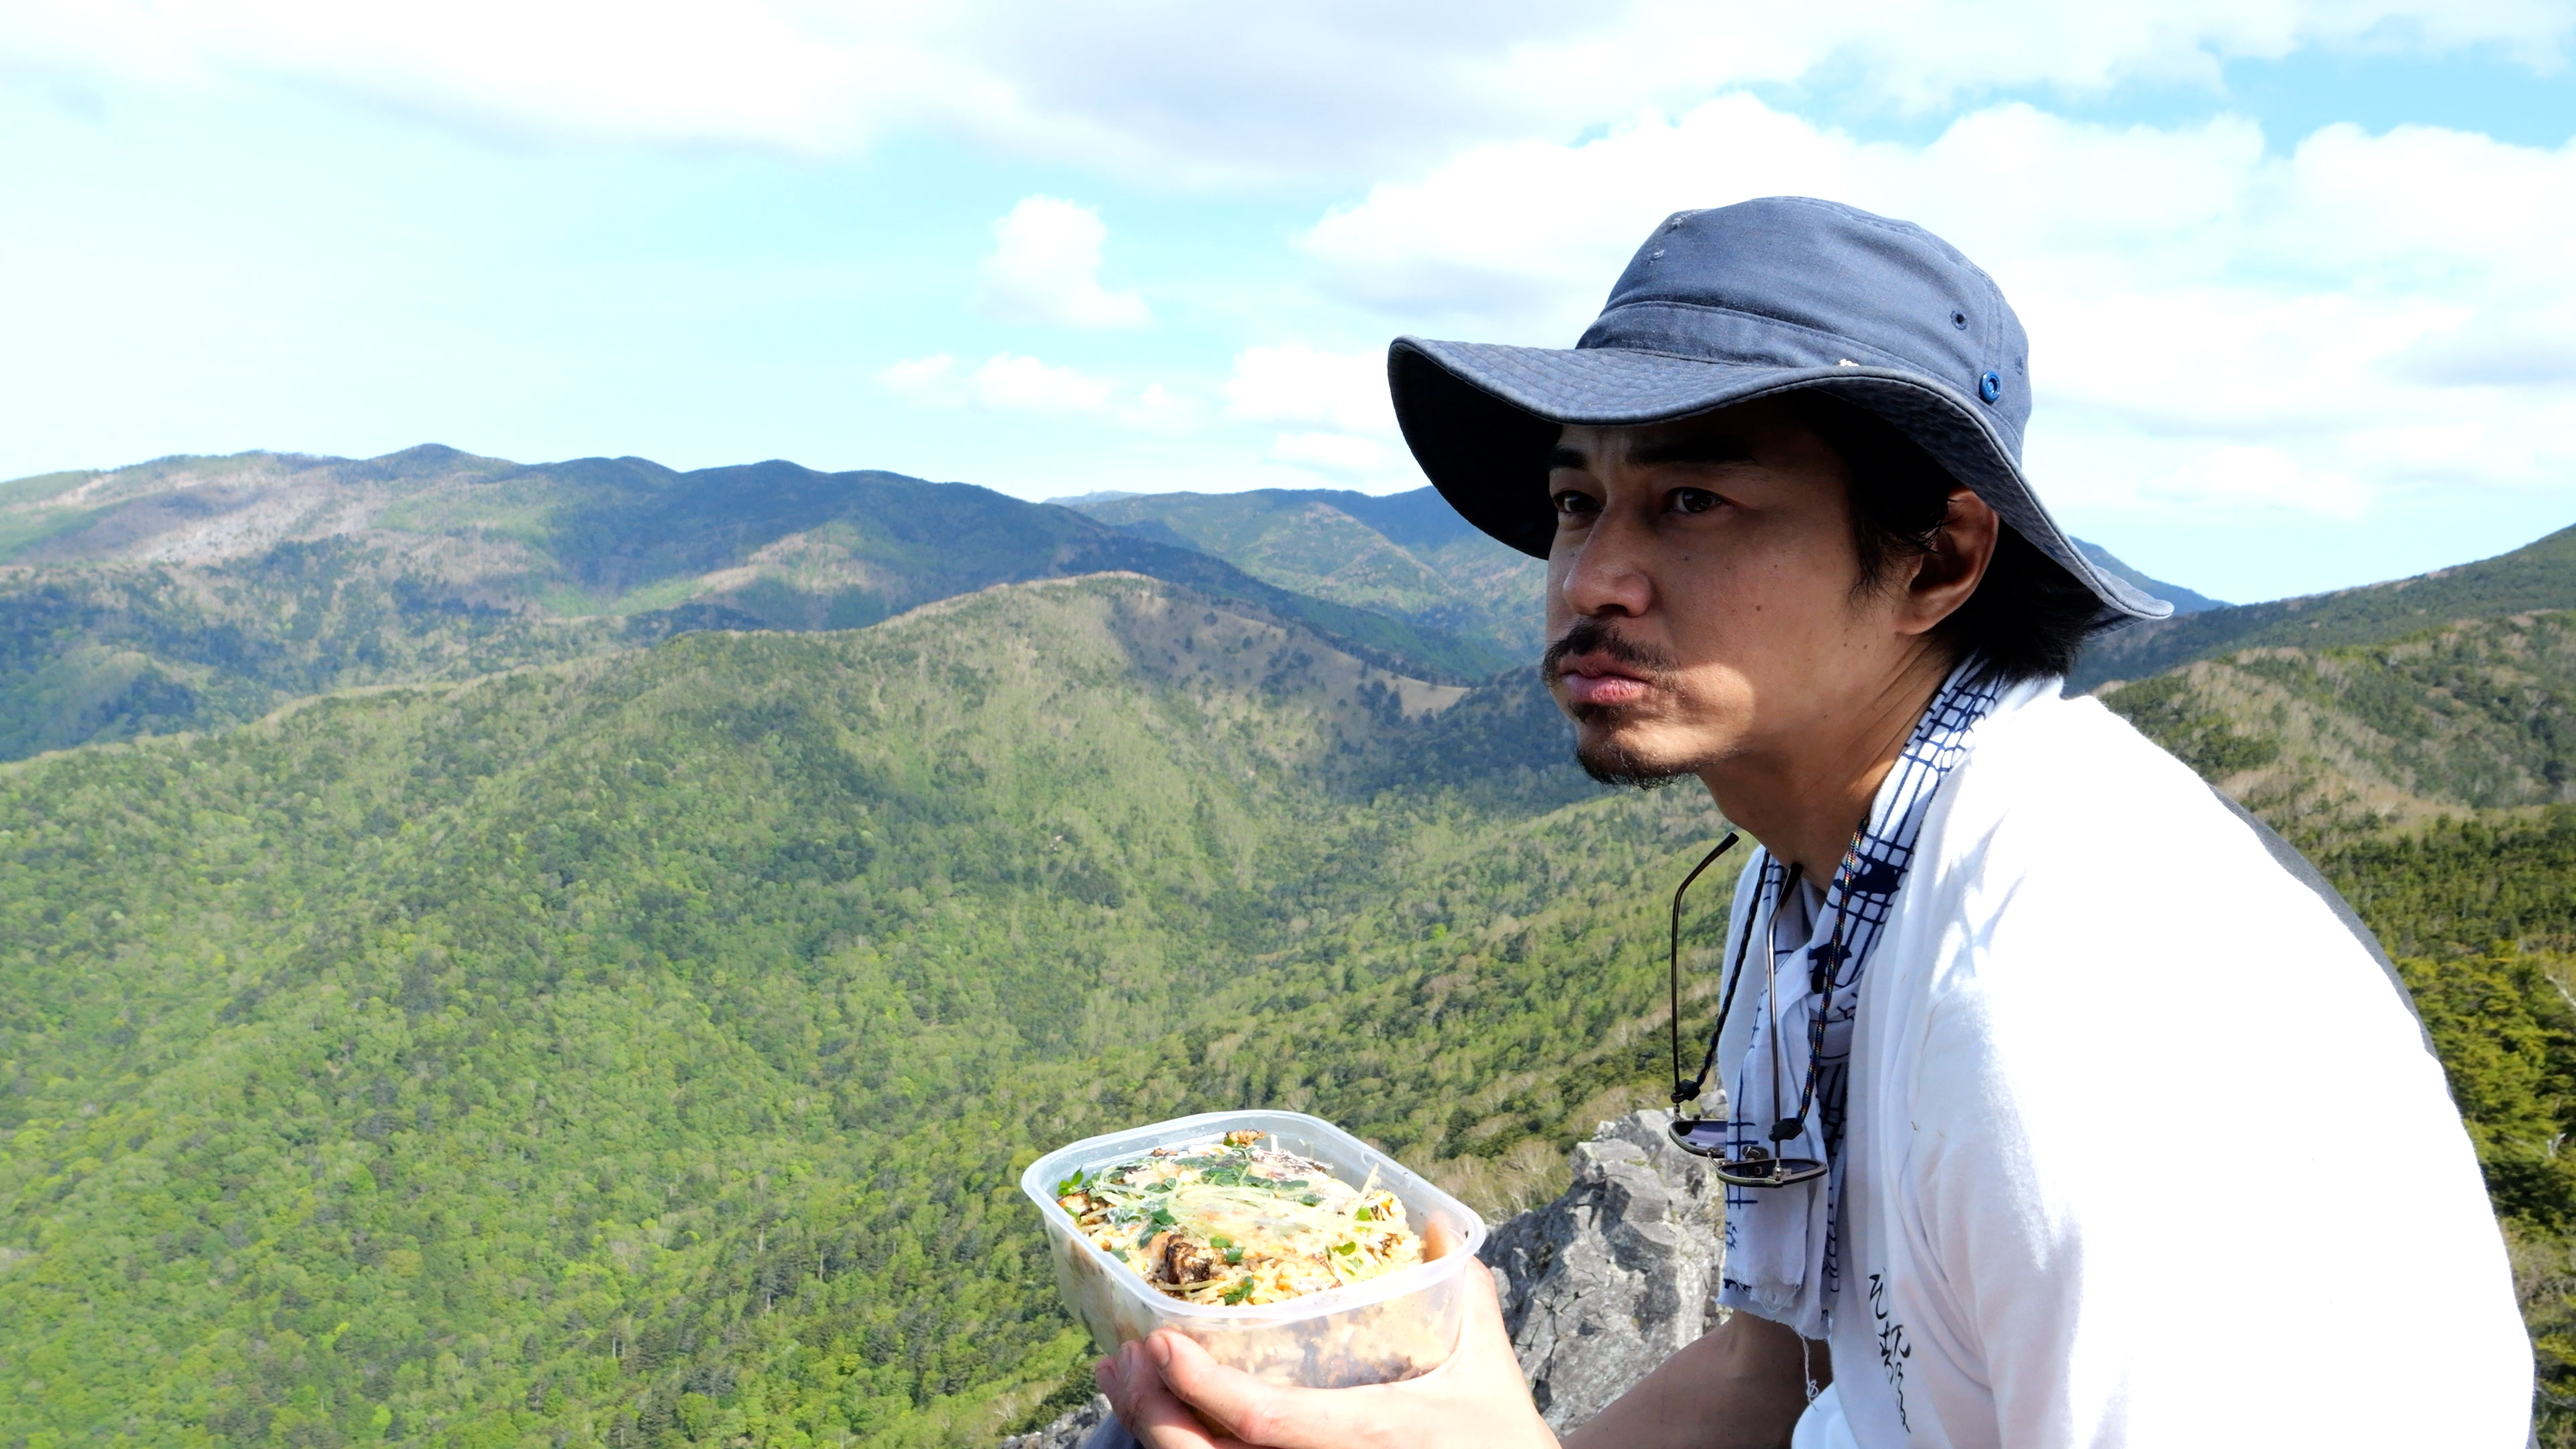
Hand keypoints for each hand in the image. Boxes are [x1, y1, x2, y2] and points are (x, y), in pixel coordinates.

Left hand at [1095, 1255, 1556, 1448]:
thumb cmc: (1504, 1442)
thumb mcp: (1485, 1365)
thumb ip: (1459, 1291)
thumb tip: (1433, 1221)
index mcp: (1369, 1435)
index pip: (1262, 1421)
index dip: (1201, 1386)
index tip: (1159, 1342)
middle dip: (1150, 1415)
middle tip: (1119, 1361)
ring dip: (1153, 1435)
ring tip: (1124, 1386)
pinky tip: (1166, 1425)